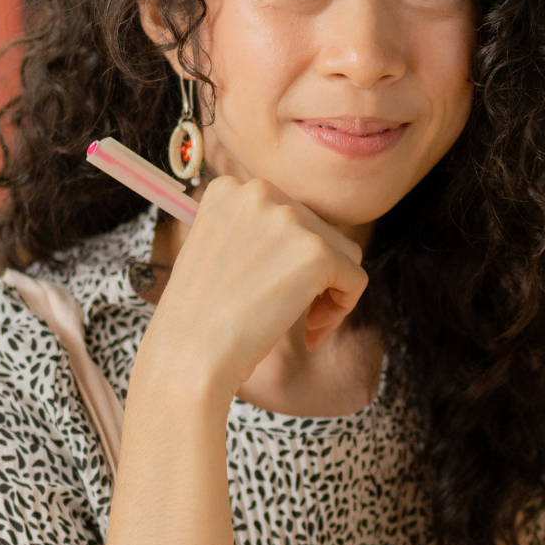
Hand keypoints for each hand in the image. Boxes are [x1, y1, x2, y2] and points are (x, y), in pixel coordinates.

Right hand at [142, 175, 367, 398]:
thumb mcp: (219, 252)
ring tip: (302, 324)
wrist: (188, 355)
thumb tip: (307, 240)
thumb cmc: (200, 318)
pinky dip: (342, 310)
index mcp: (230, 189)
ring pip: (344, 253)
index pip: (290, 216)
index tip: (270, 292)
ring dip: (329, 292)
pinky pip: (356, 279)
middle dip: (312, 276)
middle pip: (320, 232)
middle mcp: (259, 191)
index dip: (289, 259)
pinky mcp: (316, 251)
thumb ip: (258, 235)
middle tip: (287, 315)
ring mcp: (289, 218)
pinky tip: (310, 333)